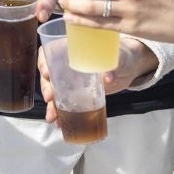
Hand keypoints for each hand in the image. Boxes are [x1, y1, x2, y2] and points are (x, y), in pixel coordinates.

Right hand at [39, 34, 156, 123]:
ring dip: (51, 105)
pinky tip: (60, 123)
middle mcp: (68, 65)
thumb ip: (112, 66)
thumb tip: (107, 78)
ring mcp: (72, 81)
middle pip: (49, 75)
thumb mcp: (118, 58)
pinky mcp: (78, 94)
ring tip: (52, 117)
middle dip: (46, 87)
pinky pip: (65, 104)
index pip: (51, 52)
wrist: (129, 68)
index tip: (47, 73)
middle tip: (50, 97)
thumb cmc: (121, 56)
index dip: (44, 62)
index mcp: (73, 50)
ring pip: (54, 92)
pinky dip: (61, 114)